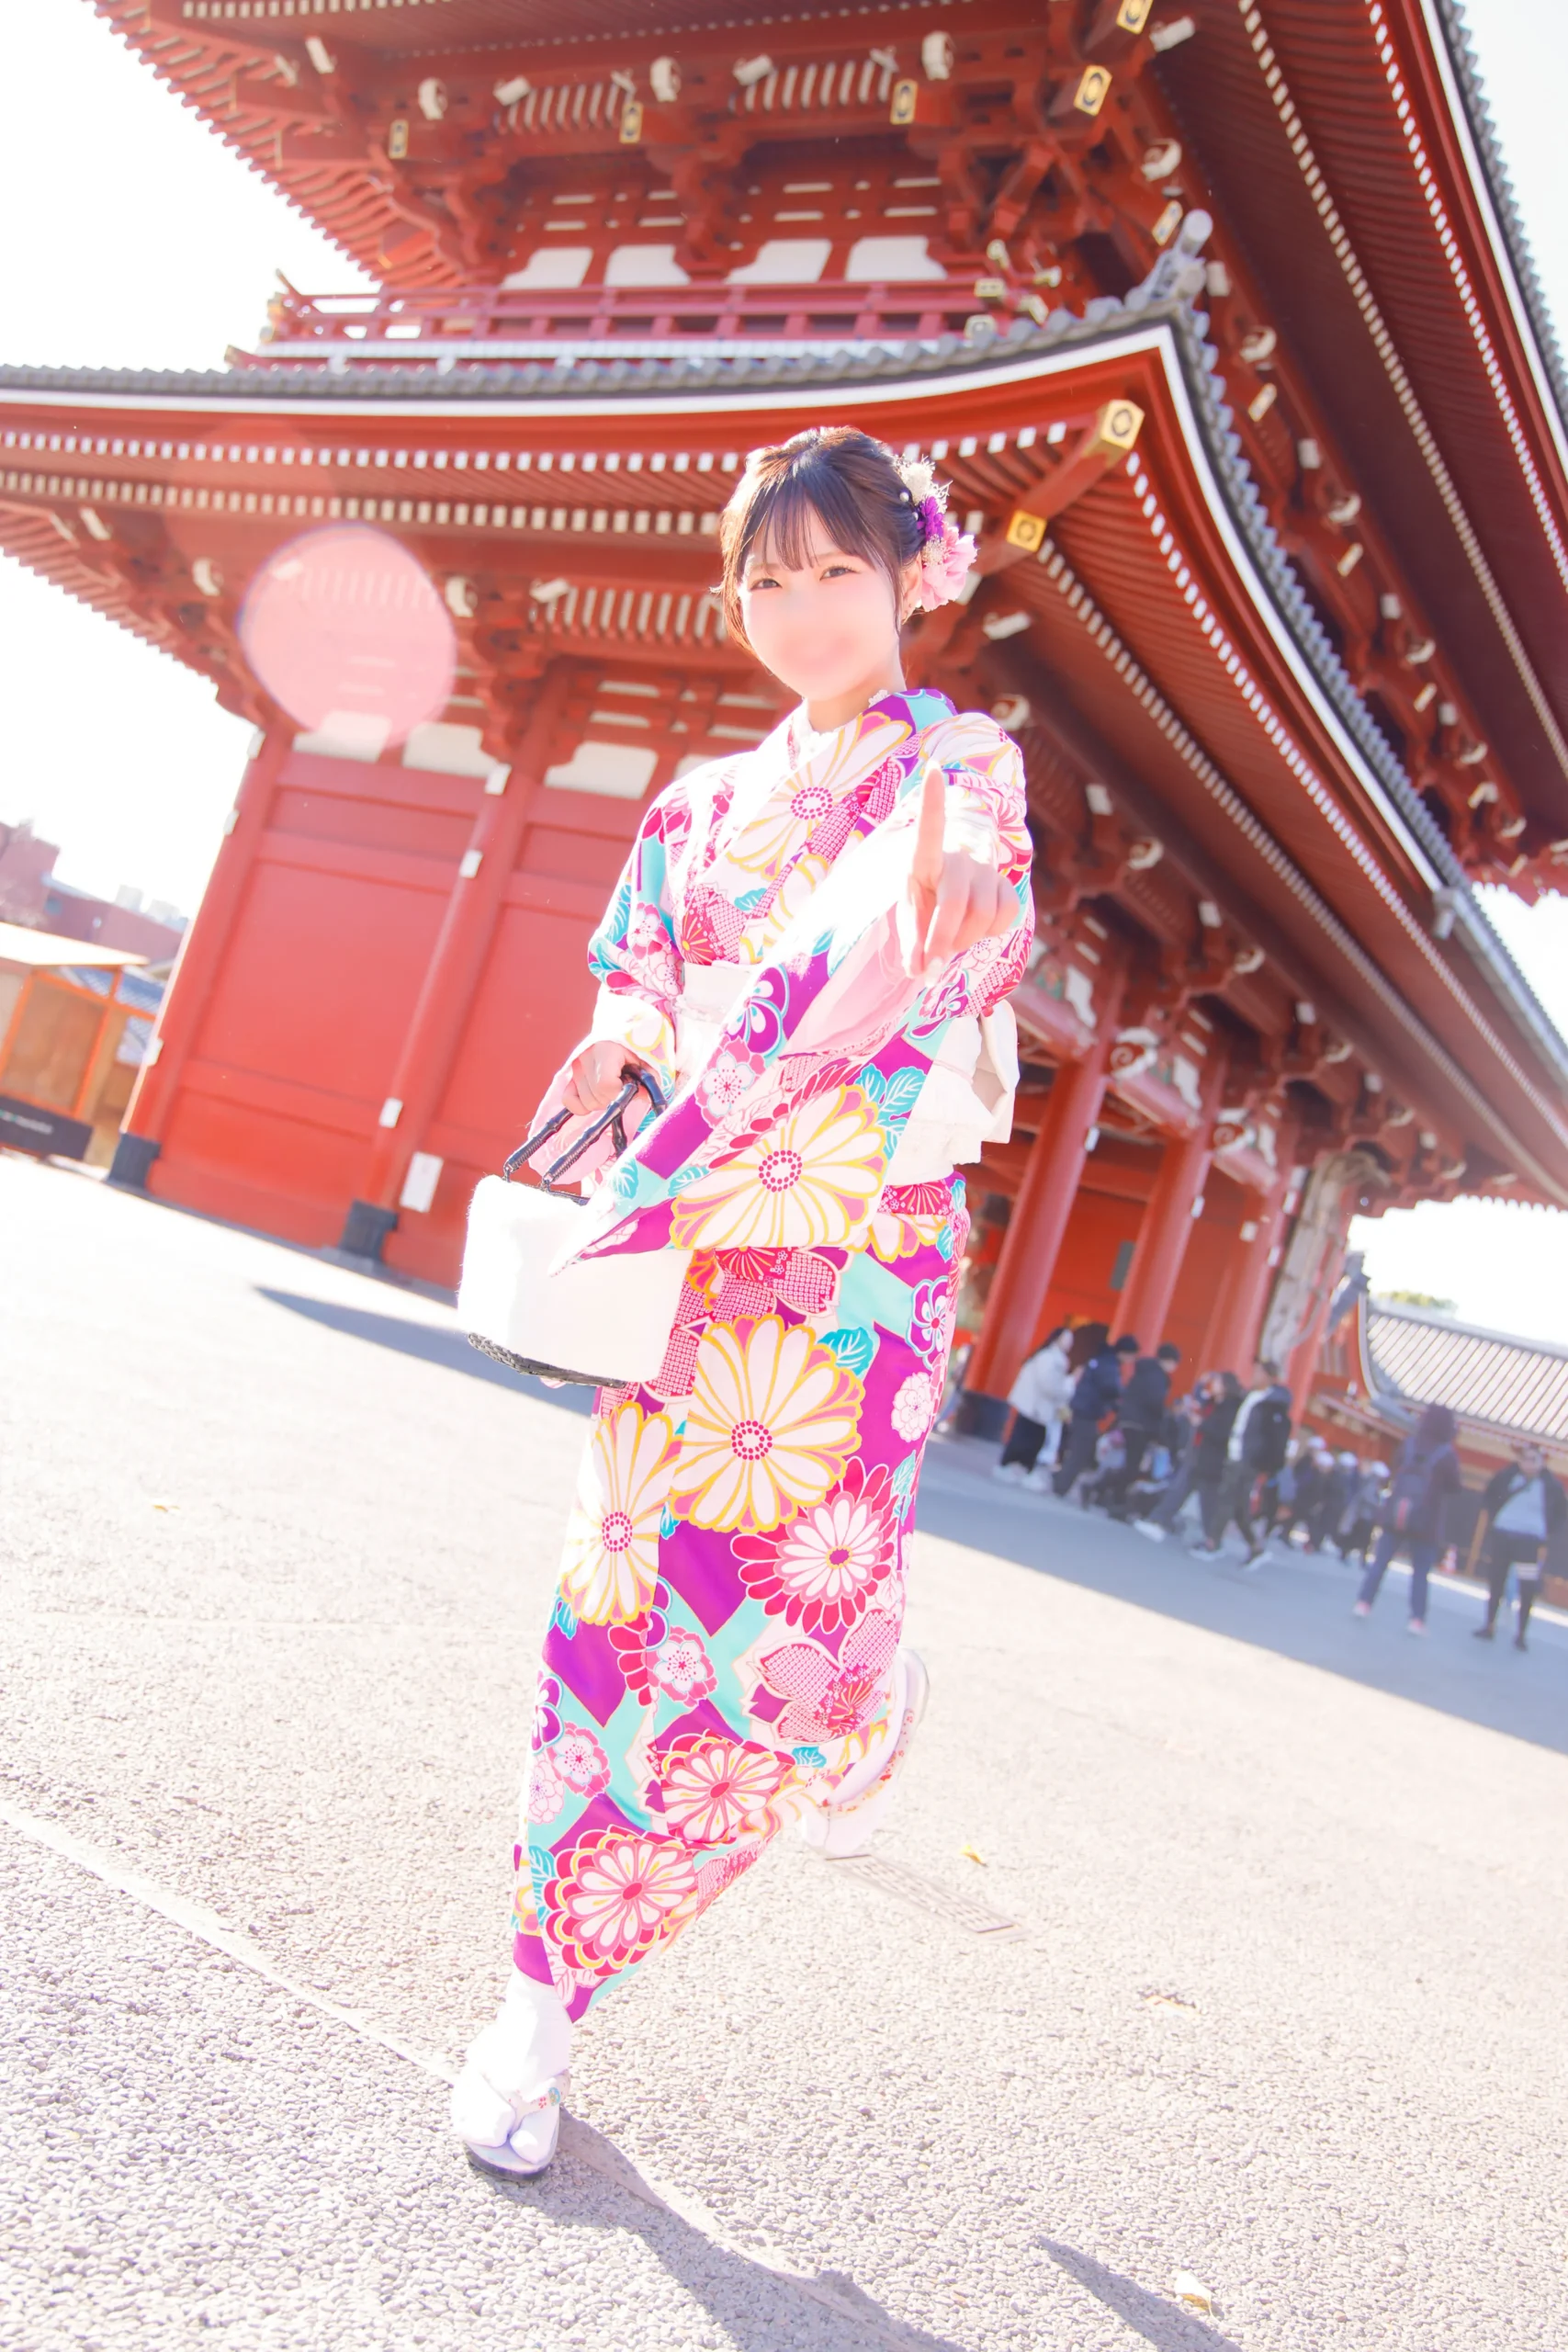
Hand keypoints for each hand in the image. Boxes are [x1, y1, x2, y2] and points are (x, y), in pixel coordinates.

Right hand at [563, 1041, 653, 1124]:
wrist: (615, 1034)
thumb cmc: (631, 1047)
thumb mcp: (645, 1059)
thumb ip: (648, 1077)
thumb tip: (645, 1097)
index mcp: (604, 1050)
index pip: (605, 1084)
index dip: (618, 1093)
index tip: (629, 1089)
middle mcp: (585, 1058)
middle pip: (596, 1097)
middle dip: (612, 1099)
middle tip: (621, 1088)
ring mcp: (574, 1068)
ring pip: (586, 1102)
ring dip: (601, 1102)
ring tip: (610, 1089)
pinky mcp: (568, 1076)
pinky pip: (568, 1100)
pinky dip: (581, 1106)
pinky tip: (595, 1099)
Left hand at [904, 762, 1017, 979]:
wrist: (950, 894)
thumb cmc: (923, 899)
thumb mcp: (908, 913)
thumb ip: (911, 943)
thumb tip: (921, 972)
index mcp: (925, 855)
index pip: (930, 828)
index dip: (933, 802)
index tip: (935, 770)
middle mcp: (959, 856)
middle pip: (956, 902)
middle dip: (943, 940)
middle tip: (931, 968)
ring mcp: (987, 868)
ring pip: (982, 915)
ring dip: (965, 940)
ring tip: (951, 942)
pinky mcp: (1007, 884)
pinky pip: (1006, 916)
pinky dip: (990, 933)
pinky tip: (976, 928)